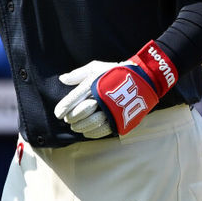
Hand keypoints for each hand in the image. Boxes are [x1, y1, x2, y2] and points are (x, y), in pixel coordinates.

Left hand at [55, 41, 176, 138]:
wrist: (143, 78)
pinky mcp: (121, 118)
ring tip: (76, 127)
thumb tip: (62, 79)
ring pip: (91, 123)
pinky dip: (92, 133)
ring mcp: (112, 109)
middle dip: (72, 118)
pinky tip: (87, 132)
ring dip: (80, 127)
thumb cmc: (114, 72)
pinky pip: (103, 130)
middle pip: (80, 112)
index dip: (63, 108)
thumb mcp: (95, 68)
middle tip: (68, 120)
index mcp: (92, 84)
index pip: (72, 99)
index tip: (58, 114)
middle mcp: (101, 97)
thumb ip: (78, 74)